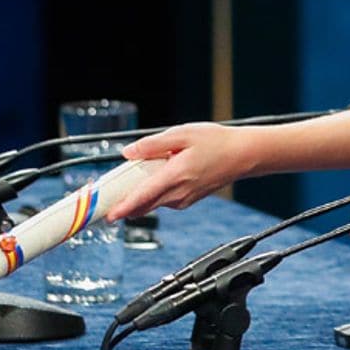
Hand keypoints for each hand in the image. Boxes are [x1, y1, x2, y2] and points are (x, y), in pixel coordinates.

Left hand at [101, 122, 256, 224]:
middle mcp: (179, 194)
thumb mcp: (182, 134)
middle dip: (123, 204)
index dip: (123, 208)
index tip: (108, 215)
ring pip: (152, 203)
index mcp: (175, 176)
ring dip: (138, 195)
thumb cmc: (216, 142)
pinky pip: (162, 199)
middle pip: (142, 205)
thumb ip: (152, 144)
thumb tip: (128, 152)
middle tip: (106, 196)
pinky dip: (152, 192)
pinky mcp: (187, 200)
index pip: (142, 197)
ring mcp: (184, 200)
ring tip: (133, 176)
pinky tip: (154, 176)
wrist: (243, 155)